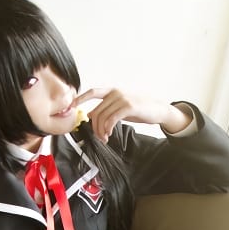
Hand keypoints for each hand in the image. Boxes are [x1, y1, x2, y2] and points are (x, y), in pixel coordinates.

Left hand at [76, 88, 190, 142]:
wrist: (158, 109)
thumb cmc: (139, 109)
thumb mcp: (120, 107)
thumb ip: (106, 109)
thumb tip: (90, 114)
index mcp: (112, 91)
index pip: (92, 92)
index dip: (80, 98)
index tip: (70, 106)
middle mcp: (115, 93)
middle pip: (96, 111)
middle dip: (94, 126)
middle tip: (99, 137)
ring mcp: (122, 98)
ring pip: (102, 117)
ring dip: (101, 131)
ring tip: (105, 138)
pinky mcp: (128, 107)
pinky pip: (111, 119)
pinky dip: (108, 128)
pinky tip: (110, 134)